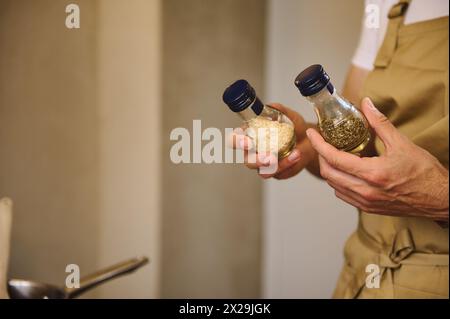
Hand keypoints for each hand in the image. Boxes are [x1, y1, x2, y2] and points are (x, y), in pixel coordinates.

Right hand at [230, 103, 316, 178]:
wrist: (309, 141)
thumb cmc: (293, 128)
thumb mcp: (289, 116)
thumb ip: (280, 111)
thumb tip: (272, 106)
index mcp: (250, 136)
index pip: (234, 140)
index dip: (236, 141)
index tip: (246, 141)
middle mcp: (253, 152)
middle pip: (247, 160)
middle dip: (257, 160)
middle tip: (269, 156)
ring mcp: (264, 164)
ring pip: (262, 171)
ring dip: (274, 166)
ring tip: (289, 155)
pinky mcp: (275, 172)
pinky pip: (278, 173)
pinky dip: (288, 165)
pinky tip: (296, 156)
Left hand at [307, 97, 448, 220]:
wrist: (439, 198)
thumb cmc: (425, 173)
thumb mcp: (402, 143)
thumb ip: (380, 123)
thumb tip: (366, 104)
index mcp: (371, 174)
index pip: (334, 158)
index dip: (318, 144)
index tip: (312, 133)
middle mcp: (365, 191)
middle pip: (328, 173)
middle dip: (320, 156)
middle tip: (322, 143)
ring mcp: (365, 202)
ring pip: (334, 186)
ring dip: (329, 169)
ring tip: (332, 155)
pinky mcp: (368, 208)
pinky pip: (343, 195)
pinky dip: (338, 182)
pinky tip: (344, 171)